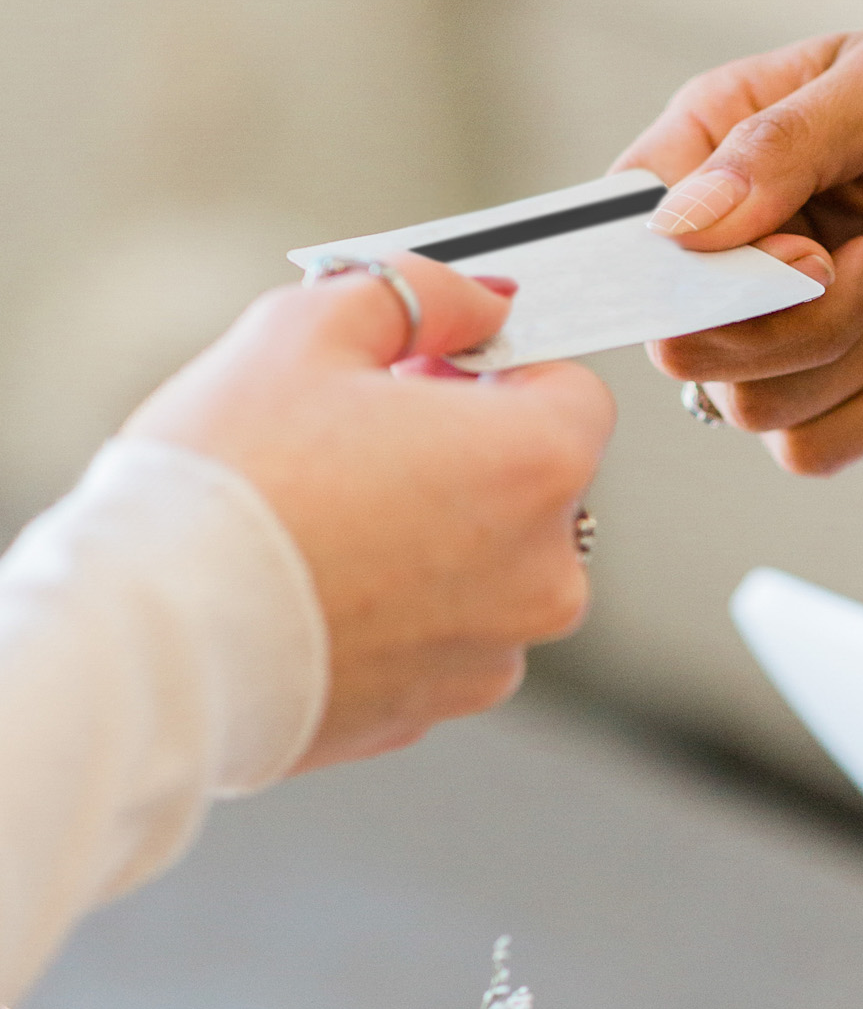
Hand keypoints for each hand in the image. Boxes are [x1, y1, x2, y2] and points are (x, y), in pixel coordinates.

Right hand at [122, 255, 615, 765]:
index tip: (426, 370)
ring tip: (326, 517)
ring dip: (433, 535)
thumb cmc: (227, 482)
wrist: (142, 642)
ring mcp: (489, 654)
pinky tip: (315, 585)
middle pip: (533, 485)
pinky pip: (436, 638)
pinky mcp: (429, 713)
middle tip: (359, 435)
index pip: (575, 394)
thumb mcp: (310, 326)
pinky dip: (395, 610)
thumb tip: (482, 300)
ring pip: (487, 568)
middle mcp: (542, 572)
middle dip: (464, 450)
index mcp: (537, 467)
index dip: (498, 368)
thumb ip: (420, 295)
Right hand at [613, 30, 862, 473]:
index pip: (627, 230)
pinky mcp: (833, 382)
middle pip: (682, 340)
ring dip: (850, 356)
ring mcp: (775, 319)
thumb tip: (680, 225)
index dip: (692, 267)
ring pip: (745, 405)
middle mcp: (728, 240)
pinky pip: (808, 450)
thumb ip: (784, 145)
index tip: (798, 249)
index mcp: (716, 139)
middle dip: (796, 322)